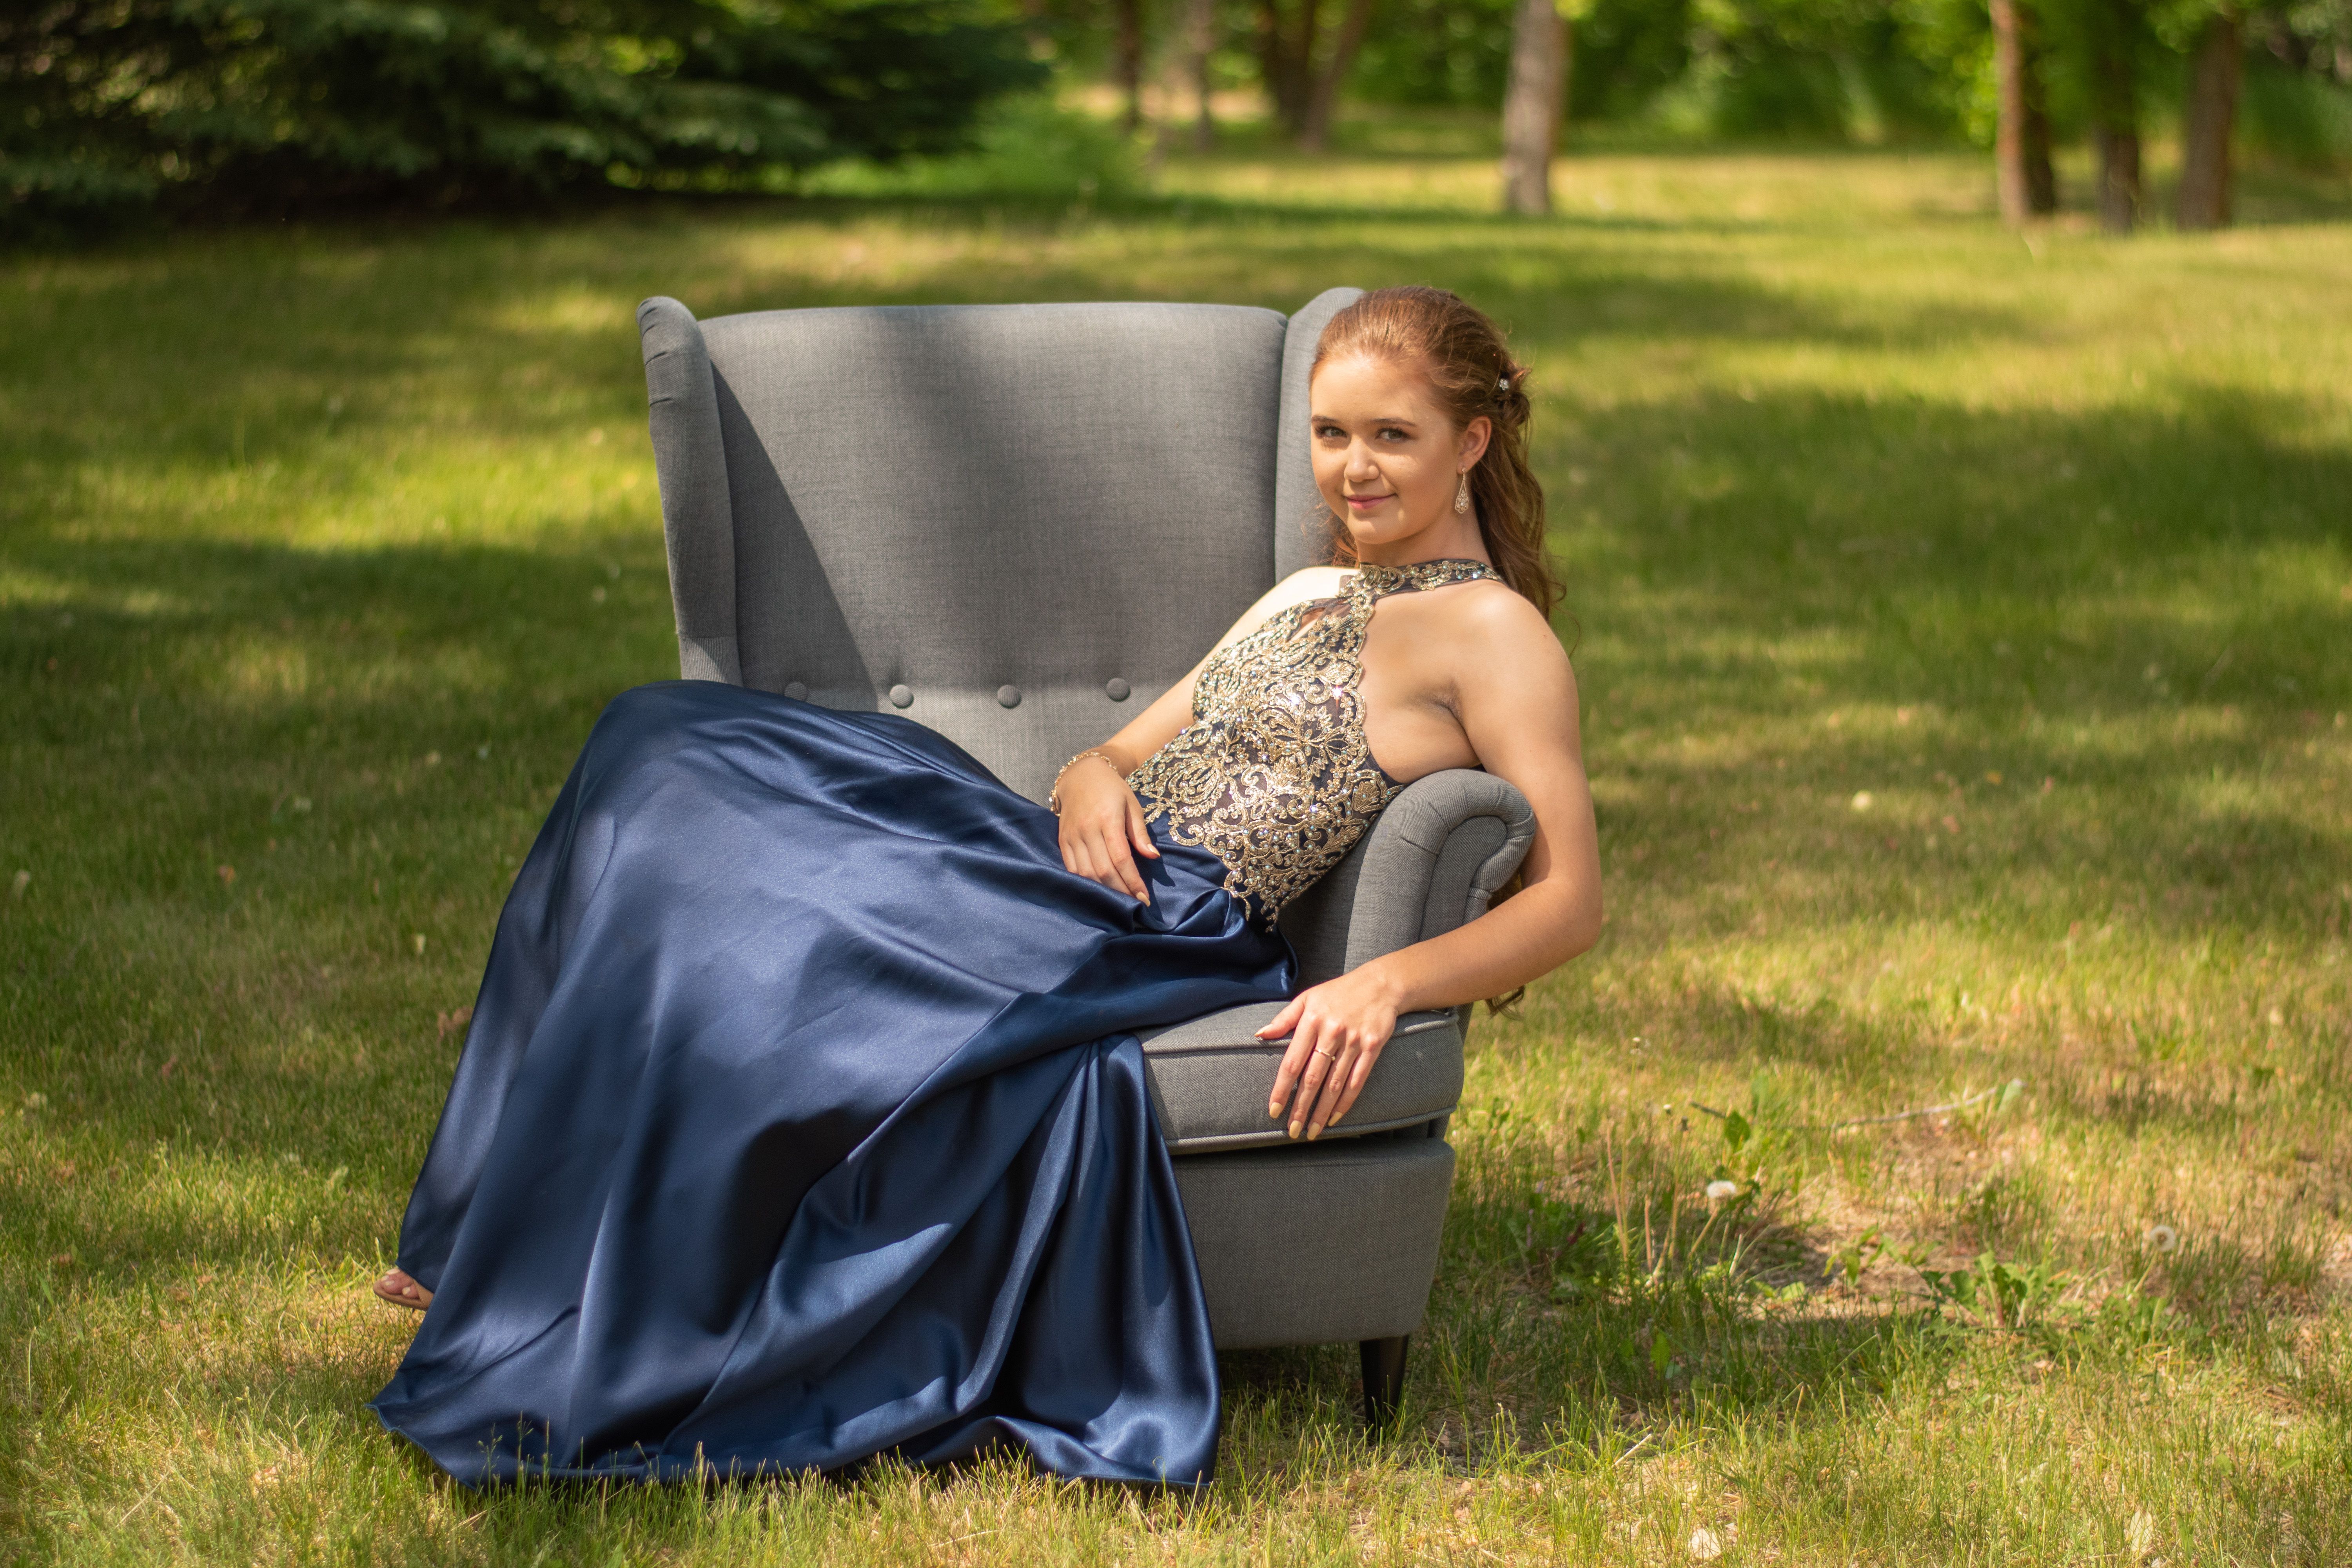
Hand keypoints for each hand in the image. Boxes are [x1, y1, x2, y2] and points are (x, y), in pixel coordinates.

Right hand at [1055, 752, 1158, 902]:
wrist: (1080, 775)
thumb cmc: (1112, 790)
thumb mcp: (1132, 805)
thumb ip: (1140, 833)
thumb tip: (1153, 857)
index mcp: (1108, 819)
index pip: (1121, 859)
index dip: (1133, 881)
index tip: (1144, 898)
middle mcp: (1087, 829)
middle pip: (1103, 870)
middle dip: (1121, 891)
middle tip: (1134, 904)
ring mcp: (1072, 836)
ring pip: (1086, 873)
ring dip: (1103, 891)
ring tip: (1118, 901)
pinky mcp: (1062, 840)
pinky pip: (1071, 868)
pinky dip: (1084, 883)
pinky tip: (1097, 891)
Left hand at [1256, 965, 1401, 1139]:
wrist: (1380, 984)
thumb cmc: (1338, 992)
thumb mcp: (1307, 997)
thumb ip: (1284, 1019)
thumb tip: (1259, 1035)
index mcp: (1311, 1020)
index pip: (1292, 1062)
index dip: (1282, 1089)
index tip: (1274, 1110)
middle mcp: (1331, 1032)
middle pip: (1313, 1078)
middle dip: (1301, 1107)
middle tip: (1292, 1131)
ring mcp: (1353, 1041)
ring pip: (1335, 1084)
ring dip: (1322, 1111)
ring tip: (1312, 1131)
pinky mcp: (1373, 1047)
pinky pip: (1357, 1081)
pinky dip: (1346, 1102)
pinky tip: (1335, 1118)